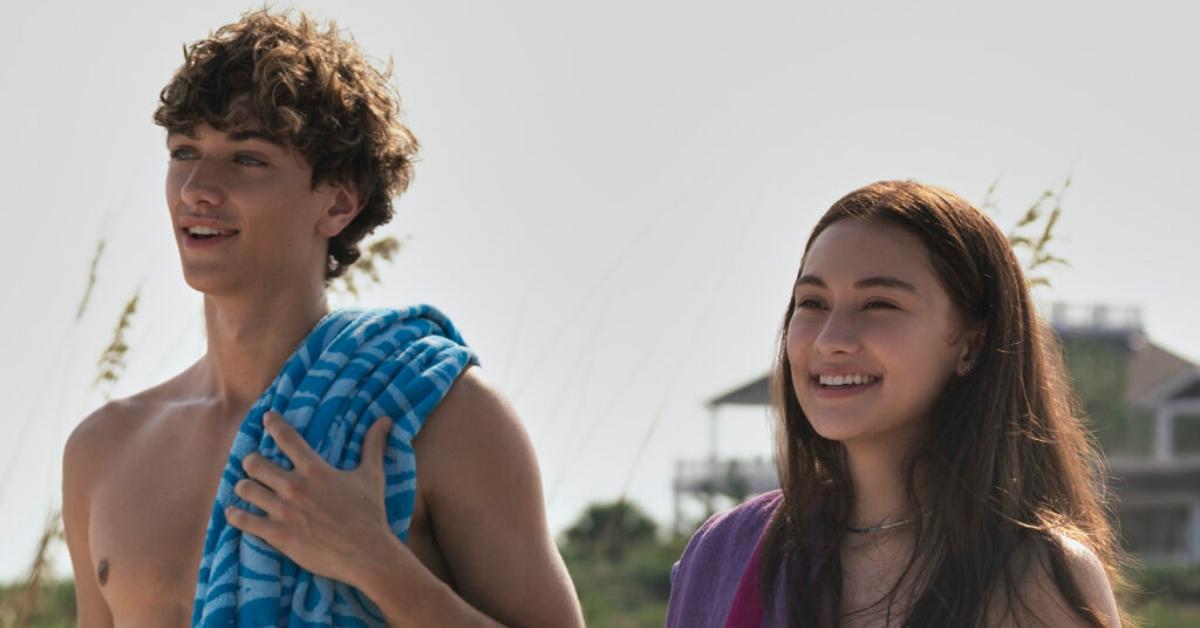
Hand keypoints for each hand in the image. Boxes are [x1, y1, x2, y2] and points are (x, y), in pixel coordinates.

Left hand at [225, 412, 407, 586]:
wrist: (366, 552)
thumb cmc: (370, 513)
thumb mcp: (372, 475)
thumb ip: (374, 445)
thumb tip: (386, 420)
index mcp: (314, 469)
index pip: (286, 438)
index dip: (273, 424)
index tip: (266, 418)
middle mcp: (293, 486)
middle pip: (255, 463)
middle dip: (252, 461)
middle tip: (254, 464)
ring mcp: (282, 511)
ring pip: (246, 489)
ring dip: (244, 487)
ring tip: (246, 488)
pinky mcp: (277, 534)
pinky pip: (244, 521)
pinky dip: (236, 515)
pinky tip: (234, 512)